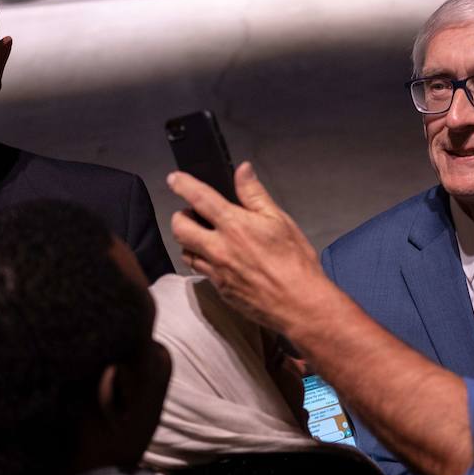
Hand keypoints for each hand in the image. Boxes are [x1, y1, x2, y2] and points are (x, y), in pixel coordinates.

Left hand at [167, 162, 328, 335]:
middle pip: (179, 228)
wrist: (299, 304)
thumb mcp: (279, 220)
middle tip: (193, 214)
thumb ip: (255, 194)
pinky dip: (203, 261)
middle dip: (180, 217)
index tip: (174, 179)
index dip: (182, 185)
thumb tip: (242, 170)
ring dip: (189, 241)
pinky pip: (201, 272)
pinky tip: (219, 259)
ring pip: (185, 252)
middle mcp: (219, 248)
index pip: (198, 198)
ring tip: (204, 237)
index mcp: (234, 225)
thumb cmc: (295, 262)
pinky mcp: (220, 290)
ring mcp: (216, 271)